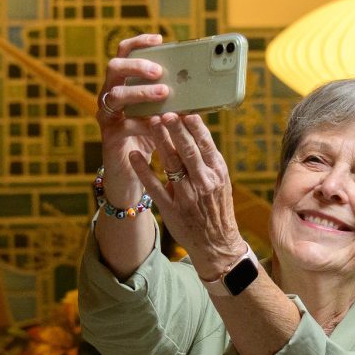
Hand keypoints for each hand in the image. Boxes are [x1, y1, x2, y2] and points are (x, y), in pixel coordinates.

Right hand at [96, 34, 169, 203]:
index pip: (125, 54)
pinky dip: (141, 123)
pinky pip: (121, 124)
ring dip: (140, 92)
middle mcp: (110, 95)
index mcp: (124, 84)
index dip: (139, 43)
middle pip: (114, 67)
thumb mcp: (164, 116)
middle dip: (137, 65)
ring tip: (164, 94)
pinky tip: (156, 124)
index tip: (159, 38)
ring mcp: (106, 115)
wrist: (133, 177)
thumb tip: (199, 85)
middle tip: (159, 70)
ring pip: (115, 94)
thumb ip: (174, 100)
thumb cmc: (152, 141)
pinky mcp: (109, 136)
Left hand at [130, 112, 246, 280]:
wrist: (217, 244)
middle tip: (164, 110)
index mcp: (218, 173)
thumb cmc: (217, 209)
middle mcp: (204, 182)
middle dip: (175, 128)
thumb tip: (194, 132)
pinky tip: (134, 155)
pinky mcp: (172, 209)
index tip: (184, 109)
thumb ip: (207, 161)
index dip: (194, 126)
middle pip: (187, 150)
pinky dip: (143, 170)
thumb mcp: (220, 183)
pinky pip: (154, 186)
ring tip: (149, 122)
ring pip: (171, 163)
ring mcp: (187, 196)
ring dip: (160, 141)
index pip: (206, 144)